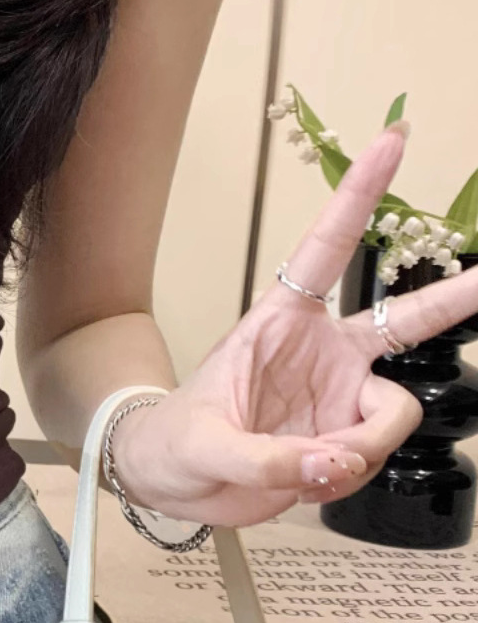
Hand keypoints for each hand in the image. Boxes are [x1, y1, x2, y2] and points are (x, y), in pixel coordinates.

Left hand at [112, 119, 477, 528]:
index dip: (359, 196)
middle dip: (455, 297)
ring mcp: (340, 395)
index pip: (325, 248)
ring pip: (395, 409)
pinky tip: (311, 476)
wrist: (173, 481)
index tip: (391, 141)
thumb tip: (332, 464)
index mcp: (279, 321)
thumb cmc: (177, 441)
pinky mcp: (348, 436)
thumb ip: (268, 459)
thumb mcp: (205, 445)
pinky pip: (377, 450)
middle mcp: (322, 351)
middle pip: (403, 319)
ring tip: (309, 466)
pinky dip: (351, 471)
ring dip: (362, 445)